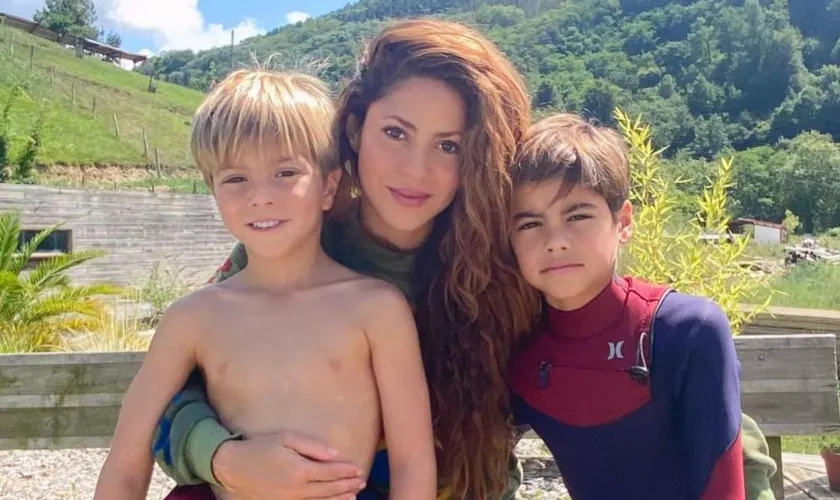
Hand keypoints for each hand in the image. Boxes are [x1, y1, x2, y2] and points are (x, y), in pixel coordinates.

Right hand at [212, 432, 365, 499]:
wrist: (233, 467)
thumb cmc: (260, 447)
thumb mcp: (287, 438)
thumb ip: (312, 446)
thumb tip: (335, 454)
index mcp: (301, 470)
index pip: (330, 472)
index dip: (346, 471)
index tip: (358, 469)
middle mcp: (298, 489)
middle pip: (329, 489)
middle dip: (347, 485)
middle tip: (361, 482)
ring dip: (339, 499)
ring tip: (354, 495)